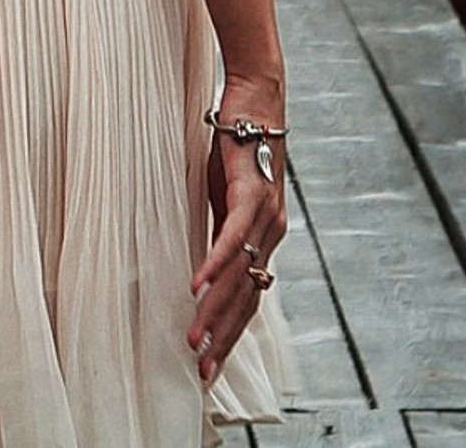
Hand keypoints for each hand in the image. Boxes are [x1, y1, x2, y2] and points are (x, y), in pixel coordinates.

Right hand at [188, 98, 287, 385]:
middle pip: (246, 298)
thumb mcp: (222, 194)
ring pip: (239, 274)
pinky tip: (198, 286)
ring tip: (194, 340)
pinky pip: (233, 235)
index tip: (209, 368)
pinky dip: (215, 263)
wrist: (257, 94)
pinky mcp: (252, 190)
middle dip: (222, 338)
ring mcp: (265, 214)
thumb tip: (199, 261)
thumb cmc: (235, 143)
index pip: (248, 298)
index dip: (229, 334)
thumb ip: (216, 226)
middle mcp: (271, 233)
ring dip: (215, 310)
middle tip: (201, 372)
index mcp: (263, 237)